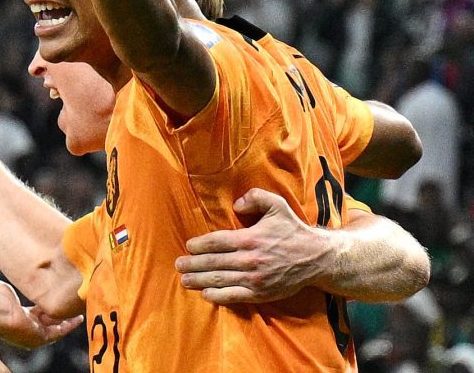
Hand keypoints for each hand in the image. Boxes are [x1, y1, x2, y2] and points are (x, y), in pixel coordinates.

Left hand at [0, 280, 82, 348]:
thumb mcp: (7, 290)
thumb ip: (12, 286)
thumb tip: (8, 277)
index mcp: (18, 318)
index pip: (36, 314)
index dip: (46, 306)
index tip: (55, 298)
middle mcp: (27, 329)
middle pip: (48, 322)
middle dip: (60, 315)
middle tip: (72, 306)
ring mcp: (34, 336)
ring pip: (56, 328)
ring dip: (67, 319)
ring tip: (79, 311)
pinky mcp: (42, 338)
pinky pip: (59, 332)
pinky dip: (69, 325)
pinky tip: (79, 318)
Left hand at [174, 189, 331, 303]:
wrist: (316, 258)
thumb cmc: (292, 230)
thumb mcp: (277, 205)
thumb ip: (255, 198)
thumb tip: (236, 204)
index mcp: (250, 238)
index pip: (216, 242)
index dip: (199, 245)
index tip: (189, 246)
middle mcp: (249, 260)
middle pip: (213, 262)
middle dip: (193, 264)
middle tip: (178, 264)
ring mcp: (254, 279)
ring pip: (220, 280)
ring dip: (199, 281)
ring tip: (184, 280)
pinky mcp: (261, 293)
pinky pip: (234, 296)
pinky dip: (218, 296)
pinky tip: (206, 294)